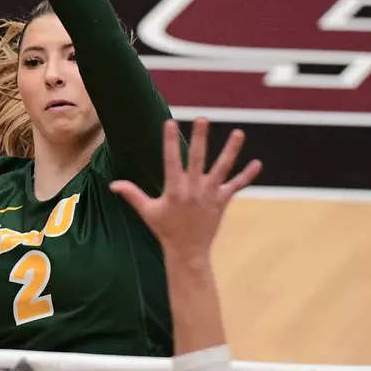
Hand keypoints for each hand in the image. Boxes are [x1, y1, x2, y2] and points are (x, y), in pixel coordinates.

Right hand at [109, 118, 261, 259]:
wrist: (188, 251)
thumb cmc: (165, 230)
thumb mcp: (147, 212)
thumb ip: (132, 195)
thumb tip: (113, 184)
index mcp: (174, 189)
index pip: (171, 160)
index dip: (169, 141)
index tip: (170, 122)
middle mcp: (193, 189)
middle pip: (197, 158)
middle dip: (200, 138)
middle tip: (202, 119)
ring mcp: (210, 194)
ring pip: (222, 168)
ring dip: (231, 150)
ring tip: (238, 132)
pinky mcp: (222, 201)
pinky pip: (236, 186)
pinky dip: (247, 175)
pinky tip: (258, 163)